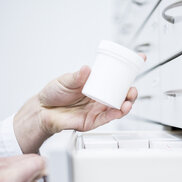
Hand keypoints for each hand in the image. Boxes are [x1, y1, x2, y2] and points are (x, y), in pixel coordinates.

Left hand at [14, 54, 145, 152]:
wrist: (42, 111)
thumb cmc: (53, 95)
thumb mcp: (65, 80)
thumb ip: (76, 76)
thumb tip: (87, 69)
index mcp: (96, 85)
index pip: (115, 77)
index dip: (128, 70)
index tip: (139, 60)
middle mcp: (99, 98)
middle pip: (121, 95)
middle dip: (131, 93)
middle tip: (132, 89)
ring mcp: (97, 110)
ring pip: (118, 108)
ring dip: (126, 105)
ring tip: (128, 101)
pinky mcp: (93, 121)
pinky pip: (107, 118)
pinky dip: (115, 114)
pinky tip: (120, 110)